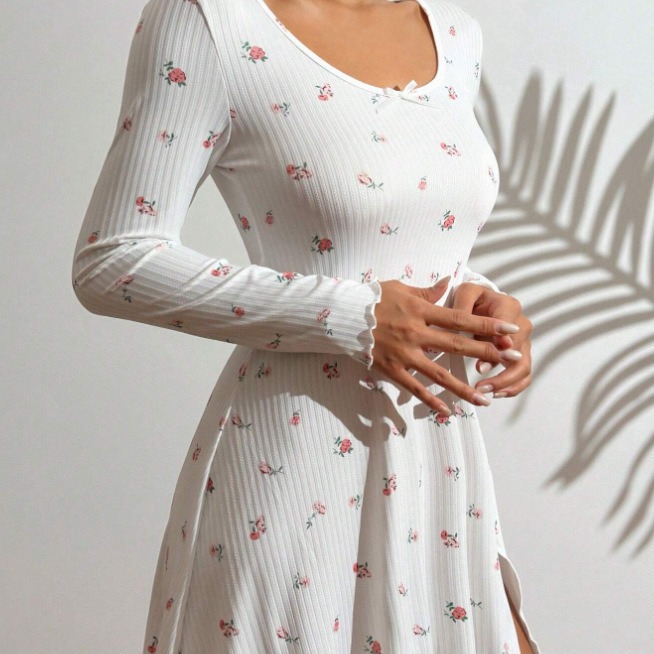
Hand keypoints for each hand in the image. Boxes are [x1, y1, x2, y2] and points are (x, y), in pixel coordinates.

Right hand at [370, 276, 523, 415]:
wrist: (343, 316)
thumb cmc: (373, 299)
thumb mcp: (400, 288)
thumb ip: (428, 290)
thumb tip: (450, 282)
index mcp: (421, 311)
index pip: (460, 318)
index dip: (487, 325)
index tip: (510, 330)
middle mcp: (416, 333)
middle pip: (457, 345)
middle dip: (487, 352)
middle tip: (512, 359)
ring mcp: (404, 353)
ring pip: (439, 373)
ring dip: (463, 387)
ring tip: (485, 399)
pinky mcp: (391, 369)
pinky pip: (414, 387)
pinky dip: (430, 400)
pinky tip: (447, 411)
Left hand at [452, 282, 532, 397]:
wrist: (481, 299)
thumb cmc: (471, 297)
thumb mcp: (465, 293)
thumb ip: (463, 307)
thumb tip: (461, 325)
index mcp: (509, 307)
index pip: (508, 331)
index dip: (498, 349)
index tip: (481, 366)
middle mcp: (521, 325)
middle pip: (518, 353)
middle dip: (500, 373)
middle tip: (480, 386)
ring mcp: (524, 341)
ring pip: (523, 367)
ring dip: (506, 383)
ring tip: (485, 392)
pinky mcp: (521, 353)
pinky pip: (524, 375)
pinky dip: (514, 387)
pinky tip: (496, 394)